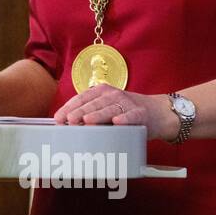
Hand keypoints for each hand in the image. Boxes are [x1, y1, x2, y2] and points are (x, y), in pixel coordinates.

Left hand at [53, 84, 177, 141]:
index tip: (58, 118)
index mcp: (101, 92)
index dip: (69, 107)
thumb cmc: (126, 112)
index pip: (82, 98)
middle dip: (79, 112)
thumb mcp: (105, 108)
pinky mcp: (141, 113)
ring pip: (109, 109)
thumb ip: (89, 112)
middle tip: (69, 120)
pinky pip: (131, 115)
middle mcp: (113, 94)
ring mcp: (127, 103)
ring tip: (87, 120)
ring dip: (98, 114)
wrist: (156, 113)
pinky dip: (124, 118)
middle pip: (93, 103)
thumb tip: (66, 122)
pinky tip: (117, 122)